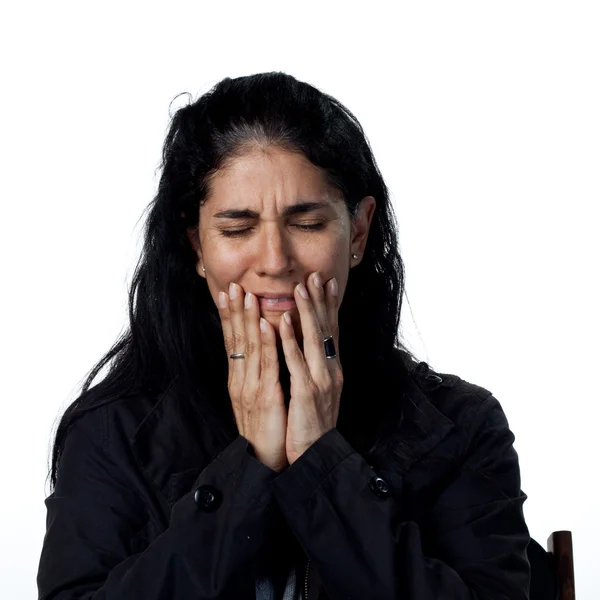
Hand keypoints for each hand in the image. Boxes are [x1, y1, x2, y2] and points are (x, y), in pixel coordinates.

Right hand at [218, 282, 287, 472]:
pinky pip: (267, 365)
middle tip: (233, 284)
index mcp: (238, 378)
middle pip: (236, 338)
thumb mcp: (254, 396)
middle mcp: (240, 379)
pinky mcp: (266, 396)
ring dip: (248, 318)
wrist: (262, 459)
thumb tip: (254, 351)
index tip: (227, 293)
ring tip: (247, 294)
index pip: (232, 341)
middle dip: (234, 310)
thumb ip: (253, 373)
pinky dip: (267, 342)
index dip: (229, 316)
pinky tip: (266, 324)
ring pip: (249, 346)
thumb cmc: (263, 427)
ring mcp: (251, 386)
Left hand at [278, 271, 342, 464]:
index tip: (327, 282)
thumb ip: (318, 367)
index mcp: (333, 369)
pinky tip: (282, 322)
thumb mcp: (320, 391)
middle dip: (320, 300)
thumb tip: (314, 345)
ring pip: (314, 339)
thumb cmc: (314, 423)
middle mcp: (331, 370)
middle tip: (315, 275)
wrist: (317, 453)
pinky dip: (289, 340)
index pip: (332, 330)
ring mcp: (320, 380)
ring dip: (306, 312)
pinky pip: (296, 362)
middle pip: (327, 328)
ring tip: (299, 288)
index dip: (329, 305)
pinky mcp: (306, 392)